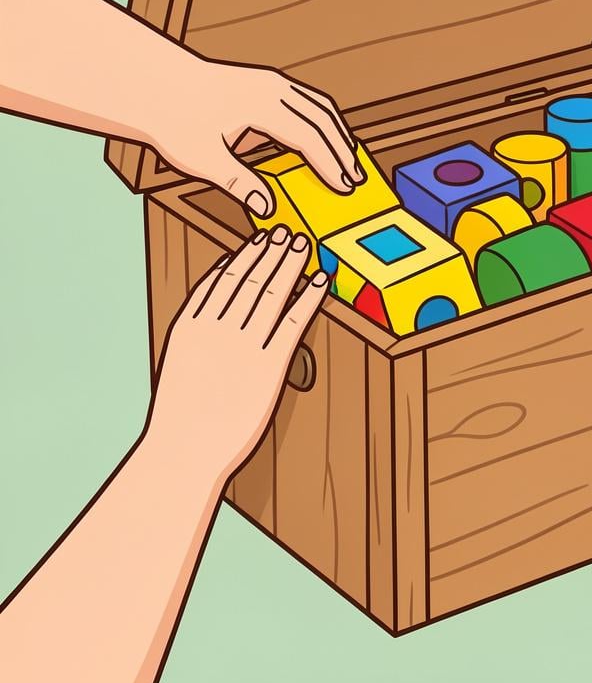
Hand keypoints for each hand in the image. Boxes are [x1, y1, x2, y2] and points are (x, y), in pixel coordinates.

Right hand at [146, 227, 328, 482]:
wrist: (184, 451)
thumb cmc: (180, 414)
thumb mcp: (179, 360)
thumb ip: (196, 327)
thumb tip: (215, 299)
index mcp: (190, 324)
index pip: (222, 278)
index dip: (245, 255)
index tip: (258, 238)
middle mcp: (217, 328)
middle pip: (249, 279)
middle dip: (270, 252)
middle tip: (286, 230)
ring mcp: (243, 344)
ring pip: (271, 292)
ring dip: (289, 264)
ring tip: (302, 244)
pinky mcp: (269, 365)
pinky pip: (293, 321)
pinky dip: (309, 297)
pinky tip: (321, 280)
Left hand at [147, 55, 363, 216]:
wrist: (151, 81)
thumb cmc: (172, 117)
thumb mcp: (202, 158)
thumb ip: (239, 183)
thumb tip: (268, 208)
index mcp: (262, 105)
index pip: (310, 137)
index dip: (331, 164)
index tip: (345, 188)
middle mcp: (273, 88)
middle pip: (324, 120)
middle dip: (343, 152)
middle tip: (358, 180)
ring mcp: (272, 82)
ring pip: (320, 107)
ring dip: (338, 135)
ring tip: (350, 162)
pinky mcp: (266, 83)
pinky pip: (307, 102)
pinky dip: (323, 124)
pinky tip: (323, 141)